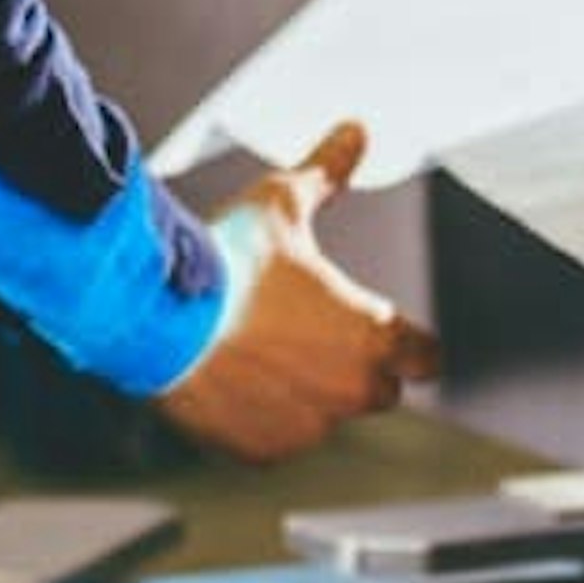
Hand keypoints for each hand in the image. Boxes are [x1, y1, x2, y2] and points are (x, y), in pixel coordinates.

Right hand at [153, 122, 436, 464]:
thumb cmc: (226, 259)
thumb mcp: (282, 201)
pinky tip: (234, 382)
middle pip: (380, 389)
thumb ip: (328, 171)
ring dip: (307, 394)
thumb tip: (356, 131)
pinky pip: (277, 440)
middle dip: (356, 367)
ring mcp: (307, 427)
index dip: (409, 343)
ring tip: (259, 352)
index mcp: (374, 335)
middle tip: (310, 334)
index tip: (387, 330)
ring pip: (325, 417)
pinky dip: (263, 419)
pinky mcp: (262, 451)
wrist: (155, 315)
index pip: (428, 358)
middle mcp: (351, 389)